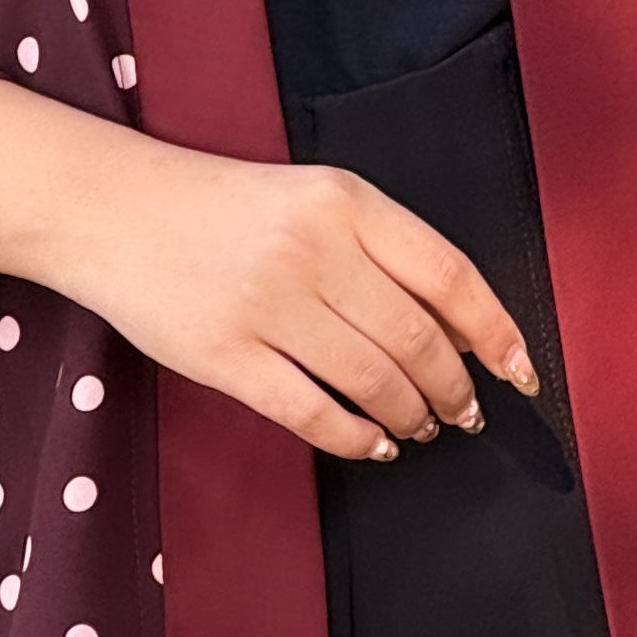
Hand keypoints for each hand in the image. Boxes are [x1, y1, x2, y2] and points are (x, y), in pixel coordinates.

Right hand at [0, 78, 538, 462]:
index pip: (450, 275)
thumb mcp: (312, 195)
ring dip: (412, 415)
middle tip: (467, 412)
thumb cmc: (223, 204)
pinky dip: (355, 437)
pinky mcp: (223, 356)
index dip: (497, 330)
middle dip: (456, 389)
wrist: (113, 208)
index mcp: (346, 201)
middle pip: (417, 340)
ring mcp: (267, 306)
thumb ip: (381, 248)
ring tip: (421, 427)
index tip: (523, 369)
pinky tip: (371, 442)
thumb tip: (458, 326)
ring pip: (372, 382)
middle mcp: (313, 250)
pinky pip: (311, 413)